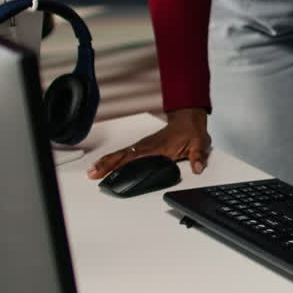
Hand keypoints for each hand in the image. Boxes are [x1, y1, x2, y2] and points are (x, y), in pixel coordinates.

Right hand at [88, 107, 210, 179]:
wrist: (189, 119)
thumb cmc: (191, 131)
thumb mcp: (199, 143)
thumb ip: (197, 156)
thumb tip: (198, 167)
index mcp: (158, 147)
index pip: (136, 157)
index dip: (123, 165)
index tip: (111, 172)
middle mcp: (147, 145)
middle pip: (123, 155)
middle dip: (107, 164)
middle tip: (93, 174)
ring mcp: (144, 145)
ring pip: (121, 154)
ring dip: (107, 162)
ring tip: (93, 171)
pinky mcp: (143, 146)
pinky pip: (125, 153)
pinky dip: (114, 159)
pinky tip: (106, 165)